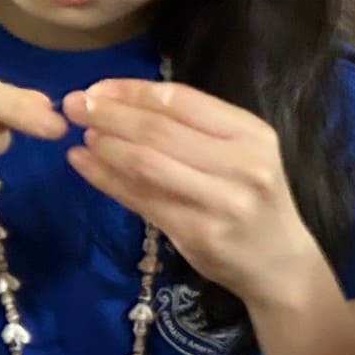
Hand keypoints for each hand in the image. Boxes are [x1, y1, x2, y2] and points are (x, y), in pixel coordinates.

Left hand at [64, 82, 316, 304]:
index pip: (182, 101)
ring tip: (81, 135)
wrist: (281, 266)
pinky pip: (142, 200)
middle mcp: (243, 164)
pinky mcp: (199, 234)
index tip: (96, 88)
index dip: (133, 91)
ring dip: (106, 146)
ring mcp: (222, 201)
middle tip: (72, 105)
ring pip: (148, 163)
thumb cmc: (254, 202)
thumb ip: (194, 130)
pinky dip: (106, 180)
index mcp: (252, 134)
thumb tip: (118, 101)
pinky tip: (84, 165)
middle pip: (161, 130)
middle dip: (110, 114)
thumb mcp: (241, 155)